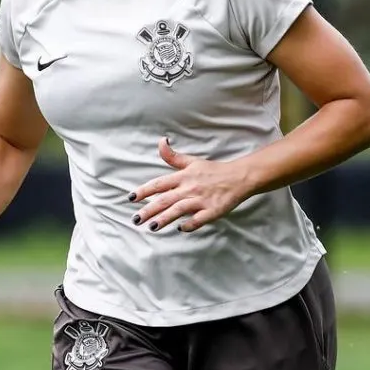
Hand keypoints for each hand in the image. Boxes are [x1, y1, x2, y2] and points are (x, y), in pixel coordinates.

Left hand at [129, 138, 248, 232]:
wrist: (238, 177)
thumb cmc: (212, 170)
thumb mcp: (191, 161)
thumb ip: (172, 156)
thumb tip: (161, 141)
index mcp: (183, 176)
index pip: (159, 184)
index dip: (144, 191)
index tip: (130, 198)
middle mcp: (190, 188)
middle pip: (165, 200)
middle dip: (149, 210)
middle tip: (135, 220)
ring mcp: (201, 200)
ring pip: (179, 209)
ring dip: (165, 218)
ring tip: (152, 227)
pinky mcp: (213, 210)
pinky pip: (199, 219)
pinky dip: (189, 224)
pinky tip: (180, 229)